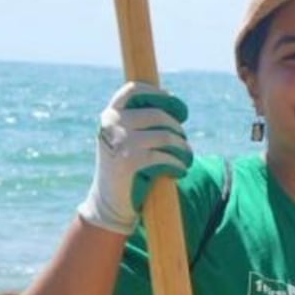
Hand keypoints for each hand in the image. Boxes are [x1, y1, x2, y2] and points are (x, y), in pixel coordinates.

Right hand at [80, 82, 192, 233]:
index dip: (160, 95)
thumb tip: (173, 105)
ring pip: (166, 136)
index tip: (178, 108)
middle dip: (177, 130)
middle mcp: (112, 124)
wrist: (107, 204)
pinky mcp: (130, 162)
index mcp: (110, 115)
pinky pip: (166, 157)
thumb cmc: (123, 169)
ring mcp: (120, 142)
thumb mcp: (125, 138)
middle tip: (184, 144)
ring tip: (186, 158)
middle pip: (158, 115)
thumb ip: (139, 121)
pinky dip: (179, 164)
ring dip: (183, 148)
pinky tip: (180, 170)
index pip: (134, 90)